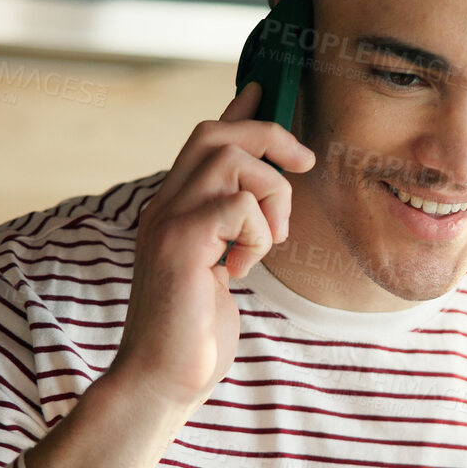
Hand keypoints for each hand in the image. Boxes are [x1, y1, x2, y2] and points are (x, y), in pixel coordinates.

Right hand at [116, 81, 315, 406]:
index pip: (203, 141)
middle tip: (304, 166)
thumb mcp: (218, 271)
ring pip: (233, 163)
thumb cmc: (194, 335)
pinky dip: (258, 234)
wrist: (163, 380)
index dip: (238, 111)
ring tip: (268, 242)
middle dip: (269, 138)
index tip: (263, 86)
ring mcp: (168, 222)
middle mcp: (164, 207)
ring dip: (271, 197)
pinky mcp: (181, 244)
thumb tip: (256, 204)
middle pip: (216, 135)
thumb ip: (230, 233)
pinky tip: (241, 270)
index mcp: (172, 210)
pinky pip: (239, 206)